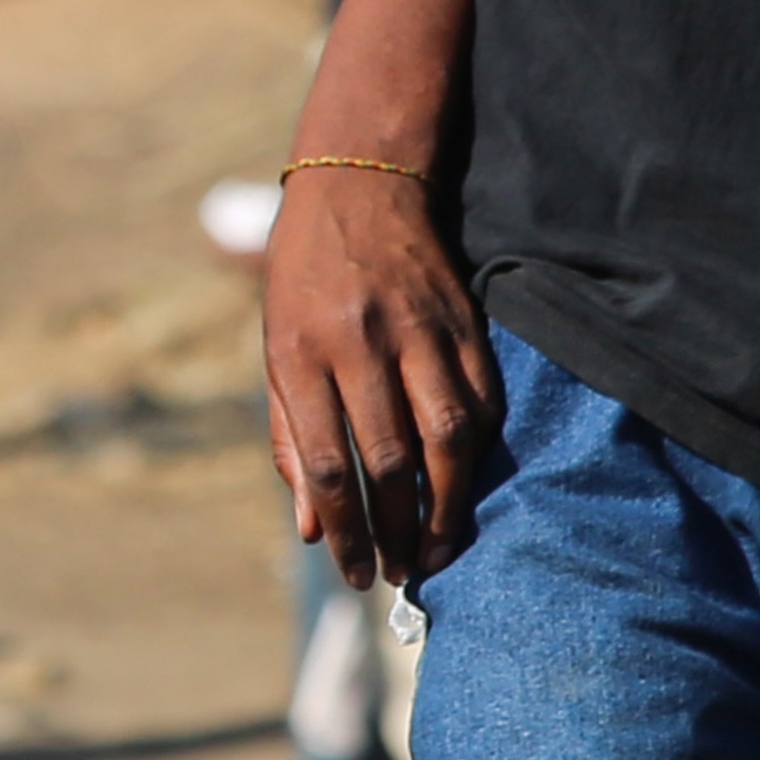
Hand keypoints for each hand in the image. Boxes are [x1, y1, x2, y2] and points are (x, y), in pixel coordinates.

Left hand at [262, 160, 503, 588]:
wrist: (359, 186)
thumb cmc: (302, 282)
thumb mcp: (275, 353)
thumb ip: (291, 441)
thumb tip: (312, 530)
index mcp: (301, 353)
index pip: (330, 463)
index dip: (347, 530)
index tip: (357, 573)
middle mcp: (360, 343)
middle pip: (392, 459)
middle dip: (399, 531)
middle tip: (403, 573)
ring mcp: (418, 330)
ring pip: (448, 436)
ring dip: (449, 505)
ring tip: (440, 546)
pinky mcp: (464, 320)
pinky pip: (484, 400)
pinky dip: (480, 451)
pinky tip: (468, 484)